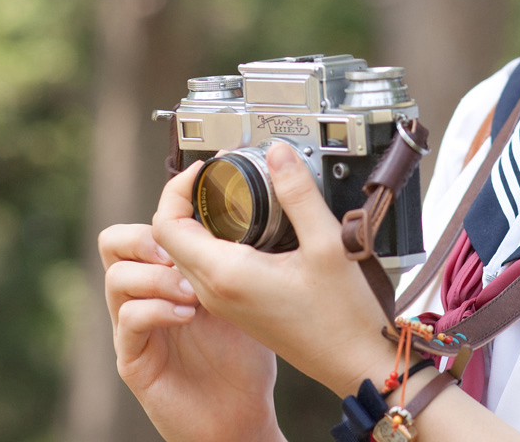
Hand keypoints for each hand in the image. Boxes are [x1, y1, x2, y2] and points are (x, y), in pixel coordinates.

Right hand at [100, 189, 281, 441]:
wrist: (241, 414)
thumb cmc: (243, 356)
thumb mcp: (248, 291)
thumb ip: (241, 253)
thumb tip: (263, 205)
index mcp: (172, 269)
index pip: (153, 220)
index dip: (171, 195)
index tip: (199, 179)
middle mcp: (148, 292)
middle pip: (114, 240)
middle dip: (147, 235)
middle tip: (180, 249)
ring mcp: (135, 326)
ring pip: (116, 277)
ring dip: (156, 275)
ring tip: (192, 289)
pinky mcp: (133, 358)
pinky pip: (128, 321)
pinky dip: (156, 309)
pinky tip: (187, 315)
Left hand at [153, 142, 396, 398]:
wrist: (354, 364)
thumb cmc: (342, 318)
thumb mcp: (328, 244)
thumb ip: (298, 194)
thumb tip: (277, 155)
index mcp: (226, 275)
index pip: (166, 226)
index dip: (177, 189)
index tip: (205, 169)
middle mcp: (215, 291)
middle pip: (170, 238)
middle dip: (187, 199)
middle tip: (218, 176)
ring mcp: (224, 302)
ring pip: (185, 254)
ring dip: (198, 220)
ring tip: (230, 195)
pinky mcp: (236, 307)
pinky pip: (205, 268)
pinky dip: (213, 240)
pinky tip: (246, 227)